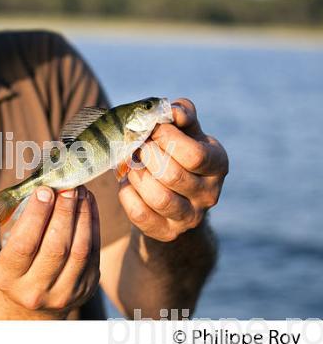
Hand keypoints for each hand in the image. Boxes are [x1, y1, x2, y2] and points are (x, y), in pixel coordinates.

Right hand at [0, 185, 99, 318]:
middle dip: (64, 212)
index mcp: (8, 278)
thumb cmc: (20, 263)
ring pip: (79, 250)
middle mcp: (34, 291)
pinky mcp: (86, 288)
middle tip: (68, 187)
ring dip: (82, 215)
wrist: (34, 301)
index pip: (23, 245)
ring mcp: (63, 294)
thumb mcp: (9, 246)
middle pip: (55, 247)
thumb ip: (25, 222)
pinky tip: (89, 204)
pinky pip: (94, 252)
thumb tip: (48, 188)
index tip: (44, 190)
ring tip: (81, 192)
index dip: (36, 215)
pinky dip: (93, 224)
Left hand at [119, 98, 228, 241]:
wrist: (173, 193)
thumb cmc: (176, 152)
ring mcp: (190, 217)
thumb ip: (180, 115)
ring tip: (131, 163)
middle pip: (173, 175)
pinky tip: (127, 183)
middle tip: (136, 145)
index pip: (194, 155)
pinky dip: (127, 194)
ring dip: (137, 175)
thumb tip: (173, 110)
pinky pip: (141, 214)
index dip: (167, 139)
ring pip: (159, 197)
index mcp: (217, 164)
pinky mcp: (166, 232)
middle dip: (147, 156)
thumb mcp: (183, 130)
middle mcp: (210, 194)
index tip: (152, 129)